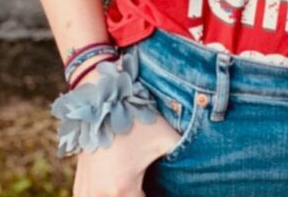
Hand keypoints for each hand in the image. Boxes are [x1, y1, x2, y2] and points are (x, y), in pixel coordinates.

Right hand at [67, 64, 181, 196]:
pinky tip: (118, 189)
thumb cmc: (136, 119)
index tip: (164, 188)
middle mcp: (99, 196)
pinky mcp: (79, 185)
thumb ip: (186, 154)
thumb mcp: (166, 138)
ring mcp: (86, 191)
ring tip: (136, 186)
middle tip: (150, 184)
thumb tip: (208, 166)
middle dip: (139, 196)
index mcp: (121, 189)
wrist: (102, 101)